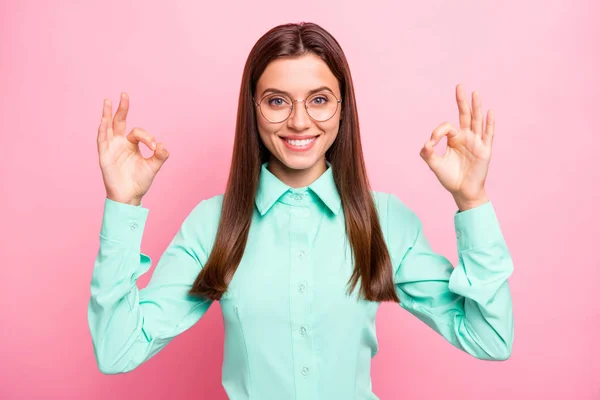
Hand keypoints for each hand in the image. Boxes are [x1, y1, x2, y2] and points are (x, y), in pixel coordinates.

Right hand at [97, 93, 169, 205]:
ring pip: (107, 128)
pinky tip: (103, 121)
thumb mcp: (153, 166)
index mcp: (131, 145)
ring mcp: (110, 149)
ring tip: (108, 101)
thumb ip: (160, 155)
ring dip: (107, 115)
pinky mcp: (104, 156)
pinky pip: (102, 141)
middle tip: (124, 94)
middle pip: (119, 122)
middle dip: (122, 108)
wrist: (129, 197)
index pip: (138, 132)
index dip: (147, 137)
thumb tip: (162, 145)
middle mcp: (119, 144)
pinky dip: (102, 131)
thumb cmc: (140, 181)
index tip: (154, 147)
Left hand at [419, 84, 493, 210]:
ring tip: (475, 93)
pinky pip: (488, 135)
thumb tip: (426, 144)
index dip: (437, 132)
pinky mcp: (485, 151)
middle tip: (459, 85)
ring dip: (476, 107)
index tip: (431, 144)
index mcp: (454, 139)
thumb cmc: (450, 178)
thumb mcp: (435, 165)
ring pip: (476, 121)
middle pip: (465, 115)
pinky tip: (489, 112)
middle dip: (461, 101)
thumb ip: (428, 154)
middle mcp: (466, 137)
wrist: (463, 192)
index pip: (447, 127)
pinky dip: (489, 123)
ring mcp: (477, 142)